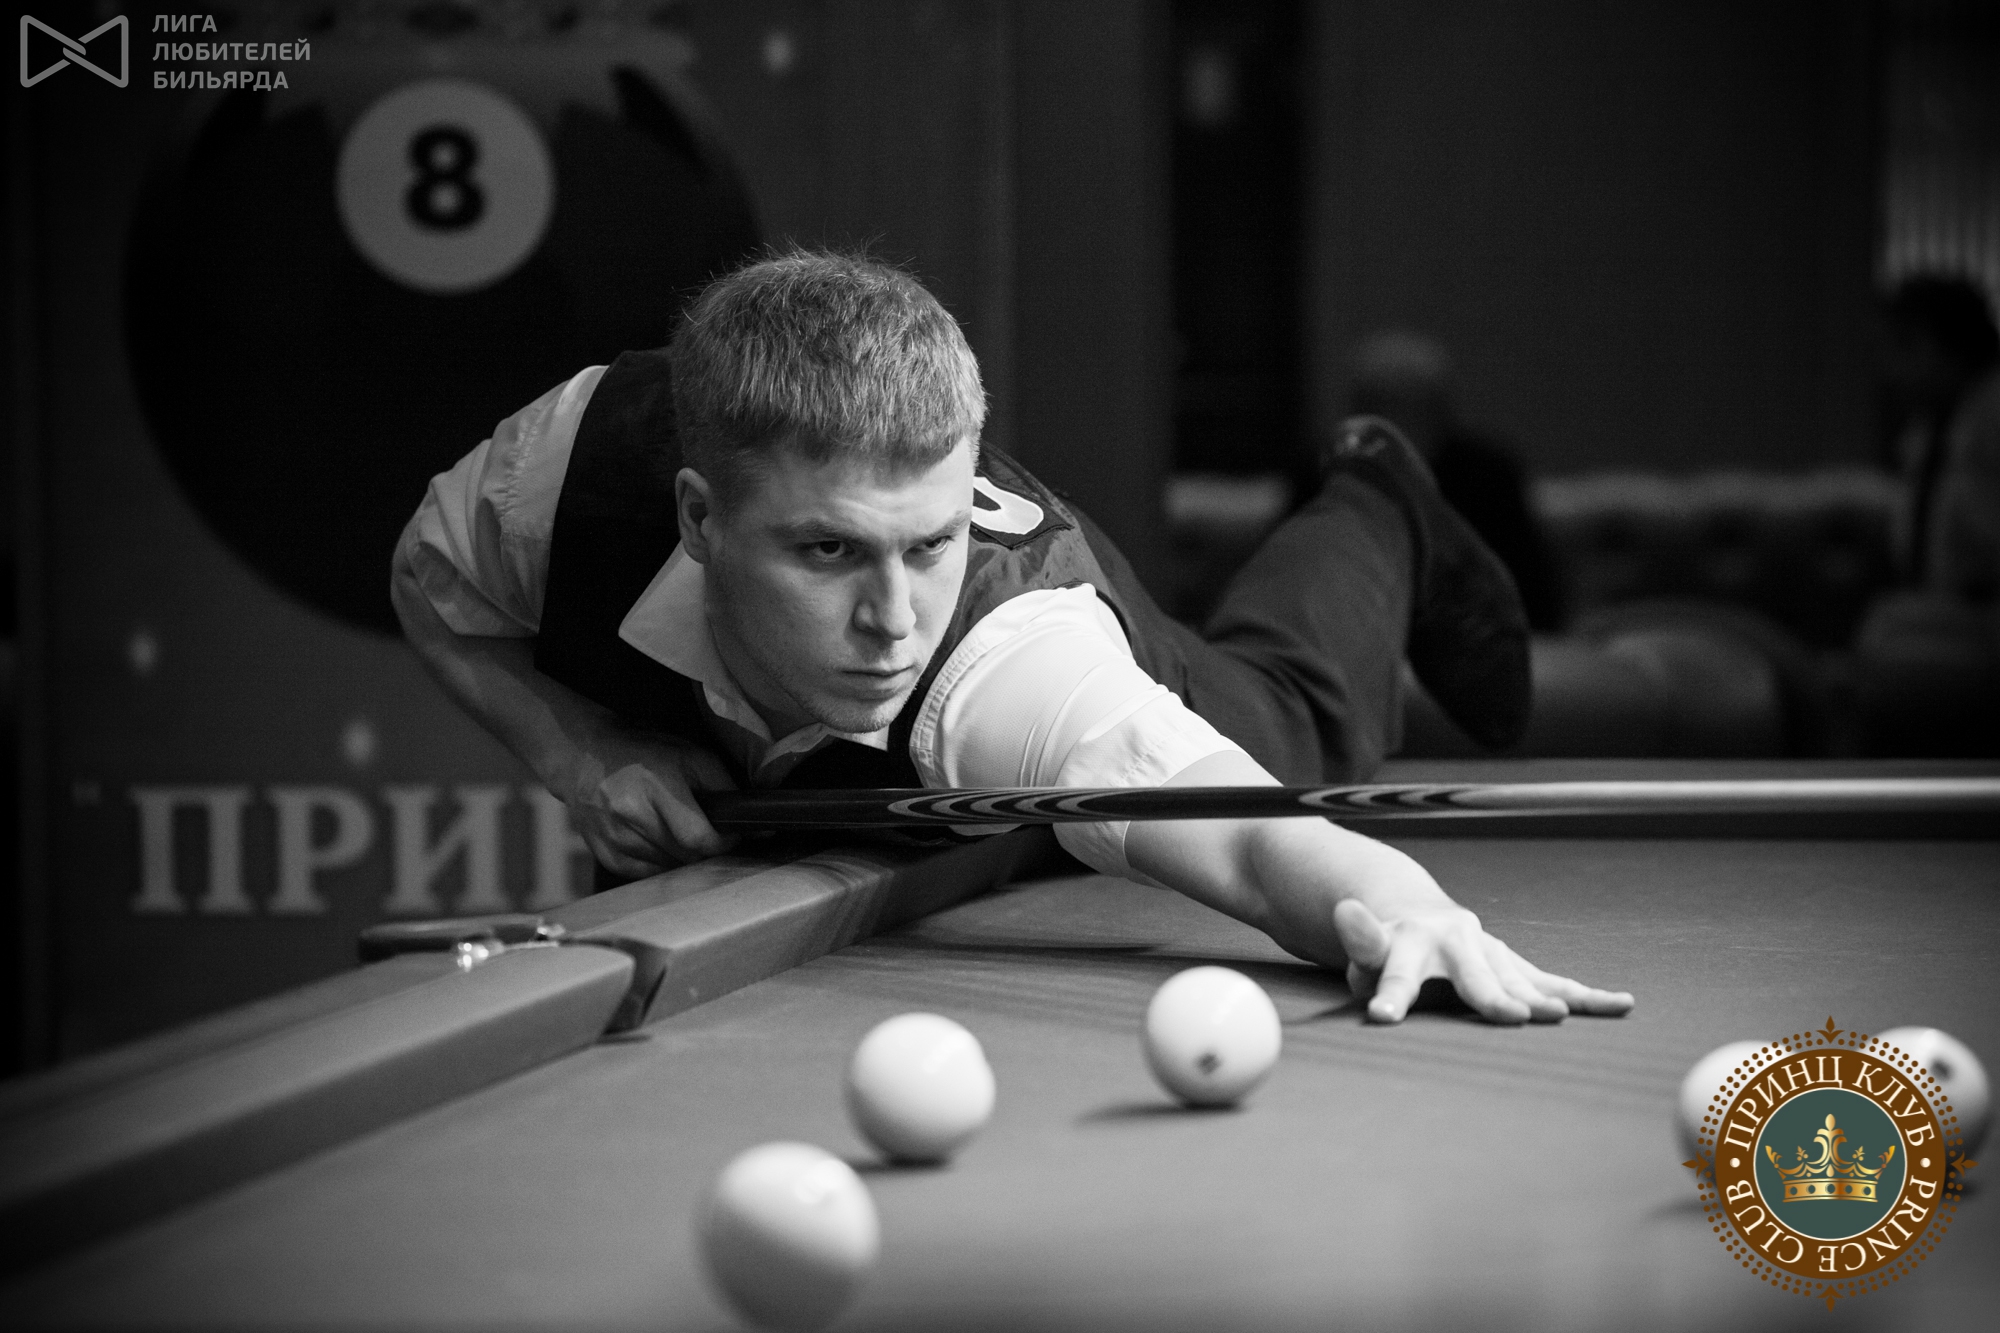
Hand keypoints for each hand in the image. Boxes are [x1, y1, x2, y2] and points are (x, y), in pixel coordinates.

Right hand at [558, 725, 738, 878]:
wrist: (585, 756)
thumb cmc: (644, 754)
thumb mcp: (690, 755)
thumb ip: (721, 785)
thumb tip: (747, 818)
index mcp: (657, 786)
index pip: (698, 837)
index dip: (723, 842)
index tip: (730, 836)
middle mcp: (631, 814)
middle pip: (686, 855)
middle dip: (705, 849)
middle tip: (707, 833)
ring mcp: (614, 837)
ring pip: (668, 868)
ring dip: (683, 857)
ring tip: (679, 833)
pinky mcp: (605, 854)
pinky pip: (646, 875)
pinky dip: (660, 864)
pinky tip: (660, 844)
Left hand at [1332, 897, 1635, 1025]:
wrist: (1420, 918)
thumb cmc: (1384, 948)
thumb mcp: (1364, 949)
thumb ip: (1360, 940)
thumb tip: (1344, 910)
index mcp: (1411, 943)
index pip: (1396, 974)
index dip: (1390, 995)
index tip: (1382, 1016)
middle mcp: (1458, 944)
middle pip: (1475, 976)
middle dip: (1492, 996)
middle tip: (1511, 1016)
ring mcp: (1491, 954)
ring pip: (1519, 979)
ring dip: (1543, 998)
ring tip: (1560, 1015)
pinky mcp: (1515, 966)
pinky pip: (1551, 983)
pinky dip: (1586, 995)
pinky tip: (1620, 1003)